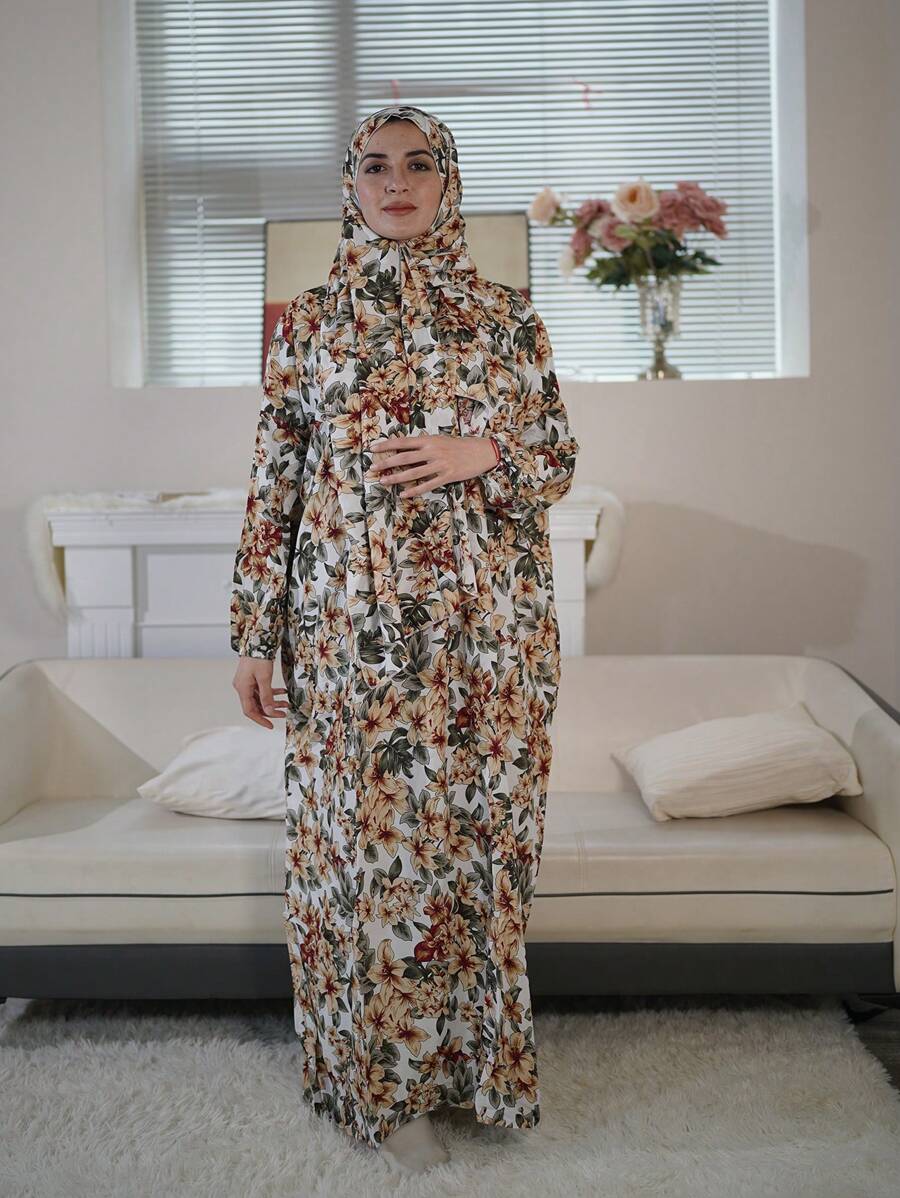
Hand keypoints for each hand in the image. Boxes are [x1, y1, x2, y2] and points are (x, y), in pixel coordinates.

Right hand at [232, 657, 288, 728]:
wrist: (257, 640)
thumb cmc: (259, 657)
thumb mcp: (265, 678)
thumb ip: (267, 696)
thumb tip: (269, 712)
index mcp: (242, 688)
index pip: (249, 711)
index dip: (260, 719)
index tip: (271, 725)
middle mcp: (242, 687)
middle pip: (255, 705)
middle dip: (270, 710)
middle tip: (283, 714)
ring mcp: (246, 682)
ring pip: (259, 698)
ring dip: (273, 701)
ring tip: (286, 704)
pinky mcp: (251, 678)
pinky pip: (261, 690)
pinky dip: (271, 692)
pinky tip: (283, 692)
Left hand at [364, 434, 496, 497]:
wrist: (483, 451)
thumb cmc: (461, 445)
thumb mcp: (441, 440)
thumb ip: (425, 445)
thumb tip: (407, 449)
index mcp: (430, 440)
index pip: (403, 442)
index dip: (387, 445)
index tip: (372, 449)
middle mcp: (433, 451)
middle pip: (404, 457)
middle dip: (386, 463)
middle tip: (372, 469)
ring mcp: (440, 464)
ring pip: (413, 472)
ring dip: (396, 478)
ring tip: (383, 482)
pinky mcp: (448, 476)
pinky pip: (427, 485)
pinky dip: (414, 490)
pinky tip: (404, 494)